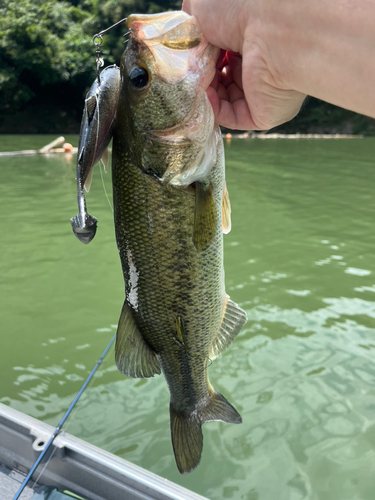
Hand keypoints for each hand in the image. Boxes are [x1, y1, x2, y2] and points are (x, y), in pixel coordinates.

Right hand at [183, 0, 305, 129]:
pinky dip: (214, 108)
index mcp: (250, 40)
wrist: (272, 27)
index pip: (220, 56)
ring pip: (224, 101)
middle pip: (221, 79)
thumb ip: (190, 26)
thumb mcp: (202, 7)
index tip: (189, 56)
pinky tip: (205, 94)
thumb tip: (187, 45)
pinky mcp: (263, 114)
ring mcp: (262, 91)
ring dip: (206, 92)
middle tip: (191, 69)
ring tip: (196, 80)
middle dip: (203, 75)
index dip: (201, 57)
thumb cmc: (239, 7)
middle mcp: (259, 65)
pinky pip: (232, 117)